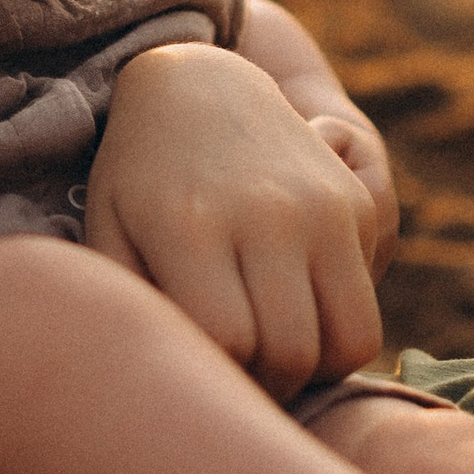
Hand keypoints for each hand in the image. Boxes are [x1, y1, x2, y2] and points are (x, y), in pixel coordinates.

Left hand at [83, 42, 382, 398]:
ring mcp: (321, 206)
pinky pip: (365, 310)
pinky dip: (337, 334)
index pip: (227, 343)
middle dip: (265, 388)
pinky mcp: (355, 206)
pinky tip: (293, 319)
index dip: (218, 381)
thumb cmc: (138, 179)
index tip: (201, 381)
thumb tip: (166, 385)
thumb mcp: (108, 233)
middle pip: (290, 353)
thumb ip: (132, 307)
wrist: (199, 84)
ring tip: (269, 361)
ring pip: (349, 341)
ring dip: (313, 372)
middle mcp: (266, 213)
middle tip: (237, 385)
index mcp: (189, 225)